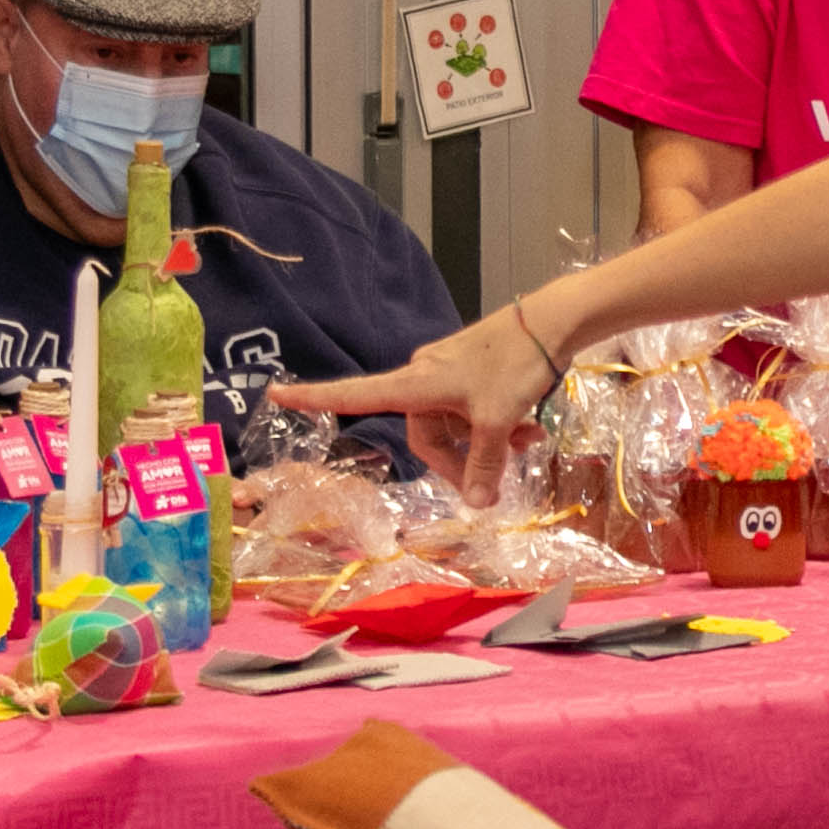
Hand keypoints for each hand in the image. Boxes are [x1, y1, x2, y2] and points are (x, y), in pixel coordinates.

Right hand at [282, 302, 563, 504]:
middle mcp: (424, 377)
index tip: (275, 394)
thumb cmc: (515, 365)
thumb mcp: (498, 420)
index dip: (313, 396)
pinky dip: (495, 426)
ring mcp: (448, 376)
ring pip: (454, 427)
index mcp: (416, 383)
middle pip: (424, 435)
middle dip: (458, 463)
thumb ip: (485, 464)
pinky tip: (529, 430)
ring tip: (527, 442)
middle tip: (492, 485)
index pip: (353, 394)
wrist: (553, 323)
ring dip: (486, 444)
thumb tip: (476, 505)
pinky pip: (470, 412)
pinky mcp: (471, 374)